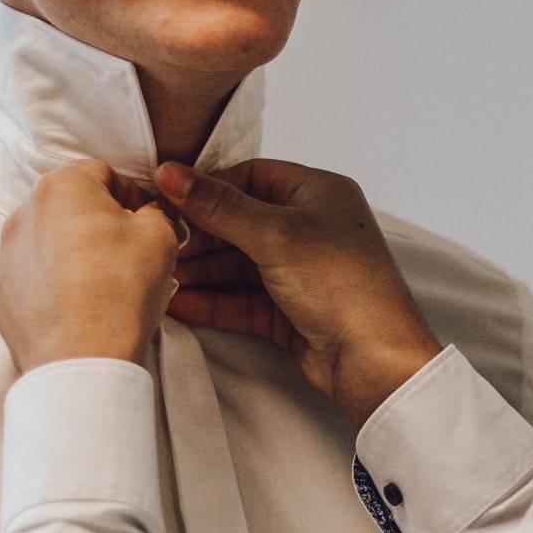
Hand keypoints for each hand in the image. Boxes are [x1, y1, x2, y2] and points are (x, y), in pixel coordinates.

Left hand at [0, 162, 183, 369]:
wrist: (81, 359)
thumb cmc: (120, 290)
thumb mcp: (161, 236)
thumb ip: (155, 212)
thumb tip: (148, 216)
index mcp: (63, 188)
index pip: (103, 173)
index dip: (131, 195)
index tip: (147, 221)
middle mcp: (24, 214)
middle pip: (70, 206)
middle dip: (99, 223)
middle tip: (127, 253)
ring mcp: (6, 255)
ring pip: (48, 241)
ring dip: (74, 253)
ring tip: (102, 285)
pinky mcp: (1, 293)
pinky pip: (32, 277)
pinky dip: (53, 284)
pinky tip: (78, 305)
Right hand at [156, 159, 443, 427]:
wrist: (373, 361)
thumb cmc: (342, 285)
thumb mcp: (275, 234)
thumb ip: (218, 205)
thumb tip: (170, 172)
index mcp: (317, 193)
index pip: (251, 177)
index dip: (207, 188)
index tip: (166, 198)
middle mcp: (310, 227)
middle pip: (240, 222)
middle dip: (199, 236)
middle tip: (159, 244)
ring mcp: (300, 271)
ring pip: (238, 264)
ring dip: (201, 271)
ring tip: (161, 277)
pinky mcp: (290, 310)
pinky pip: (243, 299)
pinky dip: (213, 300)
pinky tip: (180, 304)